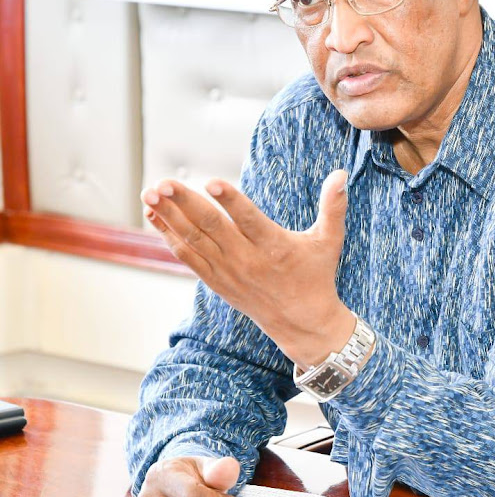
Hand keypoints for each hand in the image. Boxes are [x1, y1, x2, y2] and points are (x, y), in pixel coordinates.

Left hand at [141, 170, 354, 367]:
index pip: (250, 221)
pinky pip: (187, 258)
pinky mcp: (217, 281)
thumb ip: (333, 206)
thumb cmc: (317, 276)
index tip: (212, 181)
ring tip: (150, 192)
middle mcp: (247, 261)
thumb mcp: (329, 241)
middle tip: (164, 182)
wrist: (302, 323)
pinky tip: (155, 215)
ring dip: (169, 216)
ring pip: (194, 242)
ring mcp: (228, 273)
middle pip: (212, 228)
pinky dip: (169, 236)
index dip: (231, 201)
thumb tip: (341, 174)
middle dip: (185, 203)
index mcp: (275, 248)